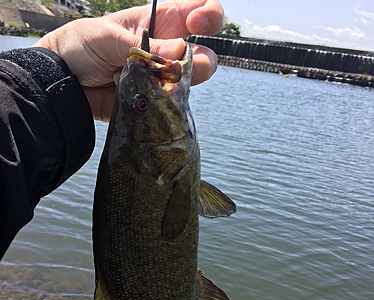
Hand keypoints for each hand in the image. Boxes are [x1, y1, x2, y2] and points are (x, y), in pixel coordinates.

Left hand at [34, 0, 223, 120]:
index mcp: (157, 23)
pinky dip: (158, 104)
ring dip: (175, 84)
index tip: (198, 24)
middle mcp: (164, 51)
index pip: (196, 13)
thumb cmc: (80, 47)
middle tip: (176, 66)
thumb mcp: (108, 37)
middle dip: (197, 61)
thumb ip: (144, 46)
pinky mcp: (151, 104)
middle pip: (202, 54)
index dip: (207, 16)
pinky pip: (168, 107)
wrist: (61, 83)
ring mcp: (159, 80)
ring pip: (188, 83)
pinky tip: (138, 97)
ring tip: (147, 82)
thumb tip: (179, 52)